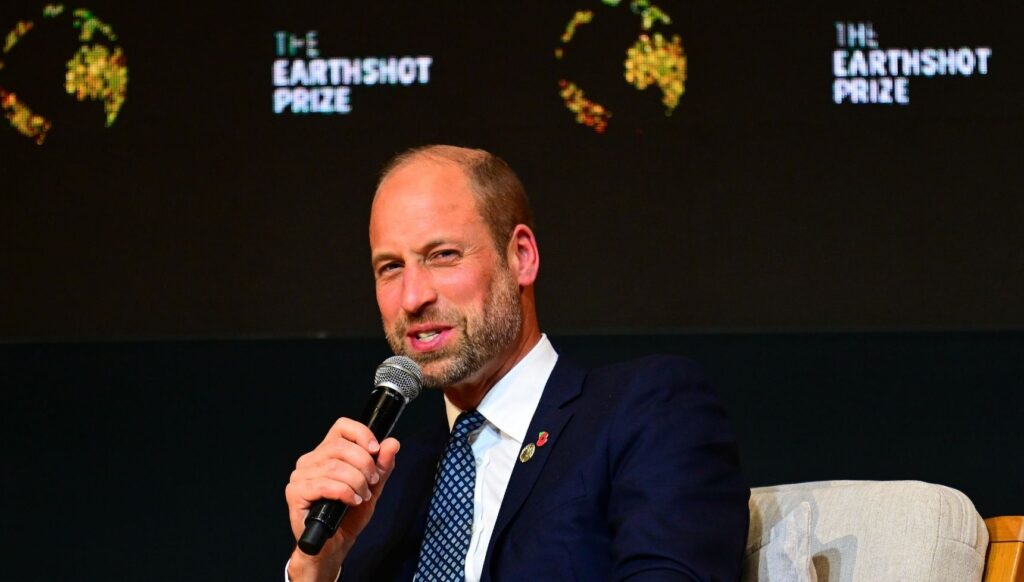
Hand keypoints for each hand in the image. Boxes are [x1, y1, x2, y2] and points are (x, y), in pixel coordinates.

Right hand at [285, 418, 400, 581]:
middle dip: (364, 464)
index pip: (341, 427)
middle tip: (372, 482)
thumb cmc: (349, 515)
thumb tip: (392, 443)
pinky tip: (352, 501)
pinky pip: (324, 485)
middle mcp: (310, 460)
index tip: (375, 450)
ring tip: (363, 496)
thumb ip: (382, 466)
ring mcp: (300, 476)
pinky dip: (344, 492)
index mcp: (326, 452)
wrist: (334, 545)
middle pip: (340, 447)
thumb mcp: (372, 487)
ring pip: (334, 466)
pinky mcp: (295, 493)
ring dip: (356, 482)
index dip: (361, 434)